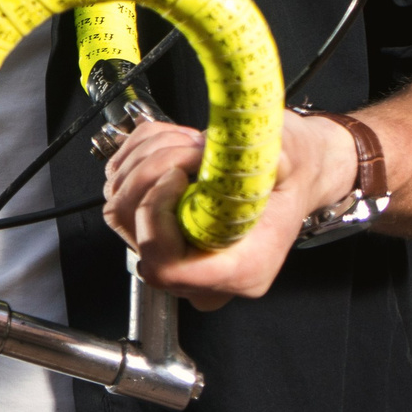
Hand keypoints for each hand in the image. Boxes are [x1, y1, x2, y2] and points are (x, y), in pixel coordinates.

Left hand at [101, 113, 357, 309]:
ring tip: (191, 141)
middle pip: (130, 227)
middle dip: (151, 172)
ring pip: (118, 202)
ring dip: (147, 156)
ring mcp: (170, 246)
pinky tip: (178, 142)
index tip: (178, 176)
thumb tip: (224, 158)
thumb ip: (261, 164)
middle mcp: (198, 267)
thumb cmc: (294, 173)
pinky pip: (119, 182)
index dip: (157, 218)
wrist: (292, 170)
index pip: (165, 266)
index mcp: (240, 271)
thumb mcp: (292, 162)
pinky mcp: (149, 219)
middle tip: (191, 147)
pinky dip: (141, 150)